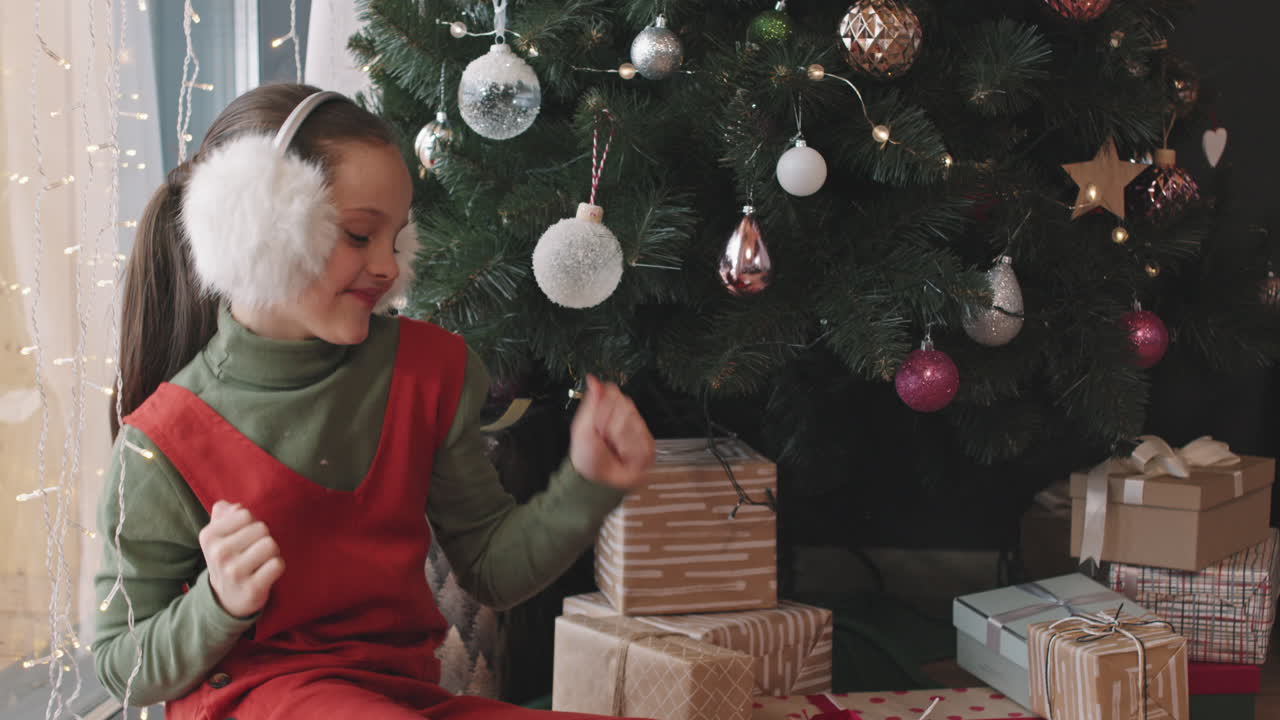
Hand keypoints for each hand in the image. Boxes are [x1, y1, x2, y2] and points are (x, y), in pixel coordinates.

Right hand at [198, 501, 284, 618]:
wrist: (225, 599)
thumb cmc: (227, 559)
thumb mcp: (217, 537)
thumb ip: (223, 515)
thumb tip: (234, 506)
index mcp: (209, 536)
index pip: (245, 514)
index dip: (250, 524)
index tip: (243, 538)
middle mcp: (219, 554)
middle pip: (261, 528)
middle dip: (263, 538)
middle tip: (253, 553)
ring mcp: (235, 573)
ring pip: (270, 544)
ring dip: (271, 552)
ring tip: (260, 562)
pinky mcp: (252, 589)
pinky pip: (277, 564)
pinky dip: (277, 567)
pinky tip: (265, 574)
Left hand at [569, 375, 655, 489]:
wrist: (599, 481)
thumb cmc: (588, 458)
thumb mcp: (582, 427)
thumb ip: (591, 401)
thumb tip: (593, 380)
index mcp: (609, 411)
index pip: (614, 392)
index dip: (605, 407)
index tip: (598, 423)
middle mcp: (625, 418)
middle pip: (626, 404)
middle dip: (611, 423)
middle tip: (605, 438)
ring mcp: (638, 431)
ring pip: (633, 421)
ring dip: (620, 438)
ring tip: (614, 448)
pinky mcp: (648, 445)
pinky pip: (641, 437)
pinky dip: (629, 447)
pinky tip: (624, 454)